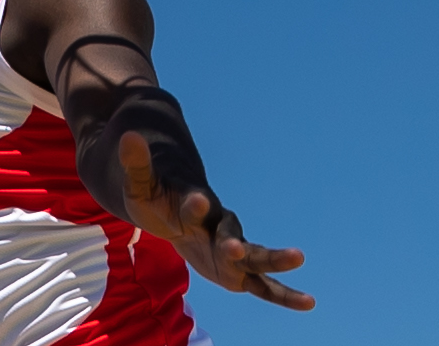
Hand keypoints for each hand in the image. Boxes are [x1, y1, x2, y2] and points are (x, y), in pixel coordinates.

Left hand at [117, 130, 312, 310]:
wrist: (178, 210)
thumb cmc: (158, 198)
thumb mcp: (141, 186)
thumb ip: (137, 165)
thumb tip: (129, 136)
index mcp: (195, 205)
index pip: (195, 205)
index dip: (195, 205)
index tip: (197, 201)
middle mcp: (220, 226)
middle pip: (231, 234)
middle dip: (235, 242)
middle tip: (236, 246)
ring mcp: (232, 248)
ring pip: (255, 257)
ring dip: (273, 259)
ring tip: (299, 256)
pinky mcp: (238, 272)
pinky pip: (264, 285)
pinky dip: (285, 294)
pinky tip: (309, 302)